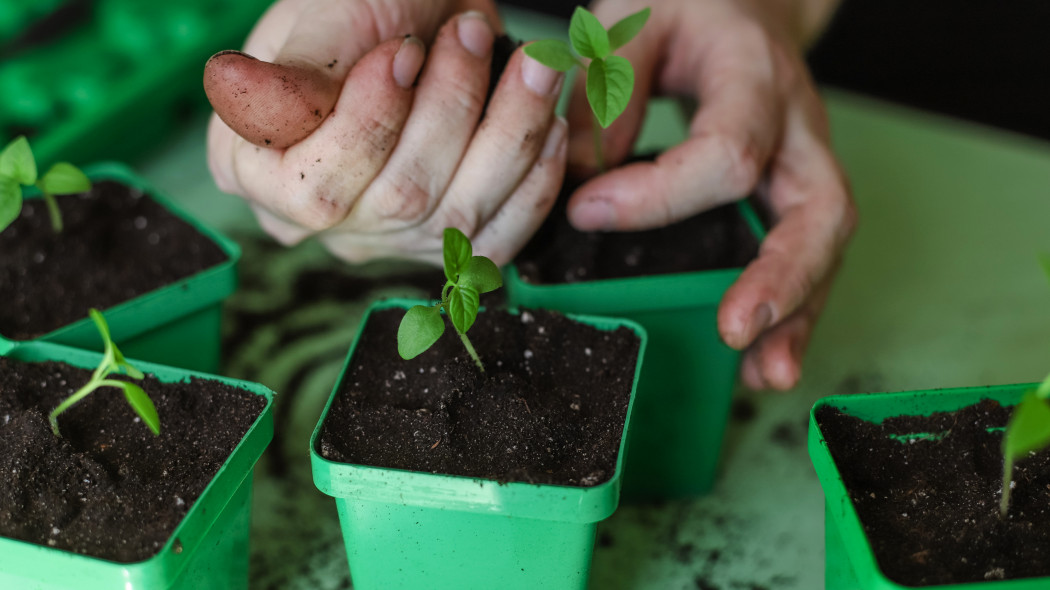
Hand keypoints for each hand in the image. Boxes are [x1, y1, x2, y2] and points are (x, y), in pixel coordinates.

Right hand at [204, 0, 568, 264]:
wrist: (429, 11)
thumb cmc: (366, 4)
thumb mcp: (324, 17)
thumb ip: (299, 69)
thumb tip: (237, 91)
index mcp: (257, 168)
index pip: (312, 194)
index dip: (369, 127)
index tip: (403, 51)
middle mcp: (320, 221)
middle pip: (398, 202)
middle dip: (450, 111)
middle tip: (468, 35)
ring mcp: (388, 240)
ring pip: (458, 218)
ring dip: (509, 134)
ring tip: (530, 66)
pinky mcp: (450, 245)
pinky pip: (502, 237)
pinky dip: (535, 180)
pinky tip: (548, 127)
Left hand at [565, 0, 854, 389]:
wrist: (739, 2)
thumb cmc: (681, 12)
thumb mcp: (629, 25)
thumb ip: (603, 94)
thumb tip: (581, 180)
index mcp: (752, 74)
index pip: (726, 151)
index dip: (659, 195)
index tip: (588, 213)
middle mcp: (798, 123)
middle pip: (818, 209)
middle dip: (780, 277)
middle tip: (734, 329)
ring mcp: (807, 161)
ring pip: (825, 244)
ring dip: (797, 313)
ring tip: (763, 372)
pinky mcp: (798, 191)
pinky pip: (809, 254)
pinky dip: (792, 311)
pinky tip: (764, 360)